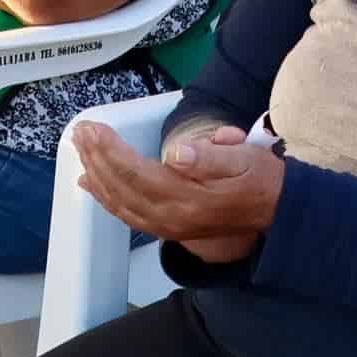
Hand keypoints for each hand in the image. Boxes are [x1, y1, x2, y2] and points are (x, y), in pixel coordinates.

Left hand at [73, 117, 283, 262]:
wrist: (277, 212)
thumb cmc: (260, 180)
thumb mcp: (245, 159)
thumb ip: (211, 156)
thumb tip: (177, 153)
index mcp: (189, 199)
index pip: (137, 173)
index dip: (111, 151)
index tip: (93, 129)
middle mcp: (172, 217)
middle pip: (122, 187)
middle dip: (96, 158)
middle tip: (79, 131)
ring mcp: (168, 226)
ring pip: (119, 202)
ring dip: (96, 175)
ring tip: (80, 150)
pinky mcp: (167, 228)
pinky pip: (127, 213)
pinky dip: (105, 197)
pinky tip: (90, 182)